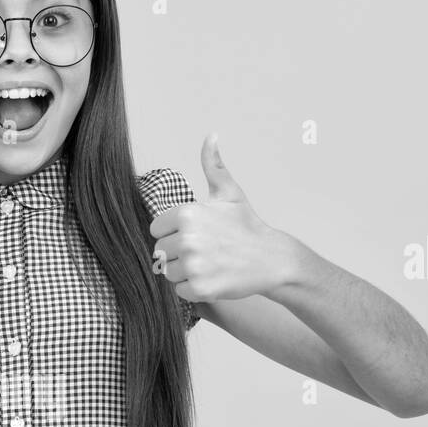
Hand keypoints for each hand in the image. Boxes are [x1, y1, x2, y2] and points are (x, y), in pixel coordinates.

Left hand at [149, 133, 295, 302]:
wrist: (271, 259)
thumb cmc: (247, 226)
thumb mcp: (230, 193)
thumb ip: (213, 165)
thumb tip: (211, 136)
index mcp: (187, 213)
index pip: (156, 228)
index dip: (172, 232)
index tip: (193, 233)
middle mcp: (187, 239)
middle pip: (161, 251)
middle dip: (178, 253)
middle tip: (204, 250)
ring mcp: (193, 265)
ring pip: (168, 272)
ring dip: (183, 272)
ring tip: (208, 263)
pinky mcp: (200, 288)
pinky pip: (180, 291)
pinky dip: (193, 288)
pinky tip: (212, 277)